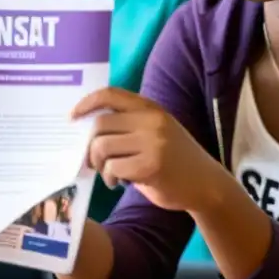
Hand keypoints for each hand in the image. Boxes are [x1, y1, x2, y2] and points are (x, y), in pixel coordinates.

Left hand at [73, 87, 222, 212]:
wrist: (206, 184)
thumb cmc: (175, 158)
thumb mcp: (157, 130)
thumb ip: (130, 125)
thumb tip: (88, 131)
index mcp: (150, 108)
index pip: (110, 94)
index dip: (86, 103)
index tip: (72, 117)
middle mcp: (151, 120)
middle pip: (100, 124)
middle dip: (90, 146)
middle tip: (93, 161)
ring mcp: (152, 142)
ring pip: (103, 147)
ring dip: (99, 165)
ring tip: (110, 175)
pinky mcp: (151, 165)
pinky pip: (113, 168)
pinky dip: (111, 177)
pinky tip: (120, 182)